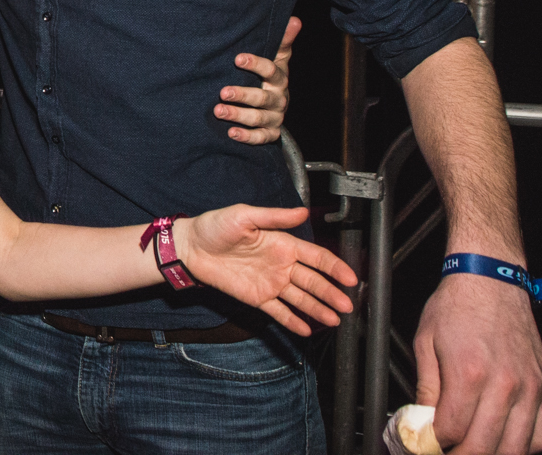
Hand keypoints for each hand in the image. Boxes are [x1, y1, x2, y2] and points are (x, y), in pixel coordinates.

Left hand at [180, 204, 356, 334]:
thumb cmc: (215, 226)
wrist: (190, 247)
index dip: (335, 267)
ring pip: (300, 298)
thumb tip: (303, 211)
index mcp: (282, 243)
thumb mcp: (244, 215)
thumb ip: (274, 217)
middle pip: (313, 281)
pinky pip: (278, 311)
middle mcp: (281, 264)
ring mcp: (270, 283)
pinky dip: (292, 320)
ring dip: (318, 309)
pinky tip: (307, 329)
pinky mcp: (257, 297)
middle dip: (331, 293)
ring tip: (334, 320)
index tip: (350, 278)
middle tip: (347, 305)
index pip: (316, 257)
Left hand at [217, 16, 299, 144]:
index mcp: (279, 78)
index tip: (238, 58)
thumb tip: (295, 19)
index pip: (271, 70)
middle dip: (242, 95)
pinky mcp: (270, 133)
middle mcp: (278, 98)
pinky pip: (261, 138)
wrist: (276, 106)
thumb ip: (282, 40)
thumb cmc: (270, 76)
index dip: (256, 64)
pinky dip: (247, 136)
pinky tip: (231, 133)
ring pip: (259, 118)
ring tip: (219, 110)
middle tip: (223, 92)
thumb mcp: (277, 58)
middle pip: (262, 97)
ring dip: (238, 115)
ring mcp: (275, 117)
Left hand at [414, 269, 541, 453]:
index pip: (451, 430)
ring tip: (474, 450)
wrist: (491, 281)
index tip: (427, 444)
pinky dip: (525, 448)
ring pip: (516, 448)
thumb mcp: (425, 342)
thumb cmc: (456, 307)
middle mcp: (504, 384)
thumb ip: (426, 388)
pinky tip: (506, 444)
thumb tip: (422, 420)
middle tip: (449, 452)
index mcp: (469, 373)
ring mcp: (530, 388)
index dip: (435, 444)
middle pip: (484, 446)